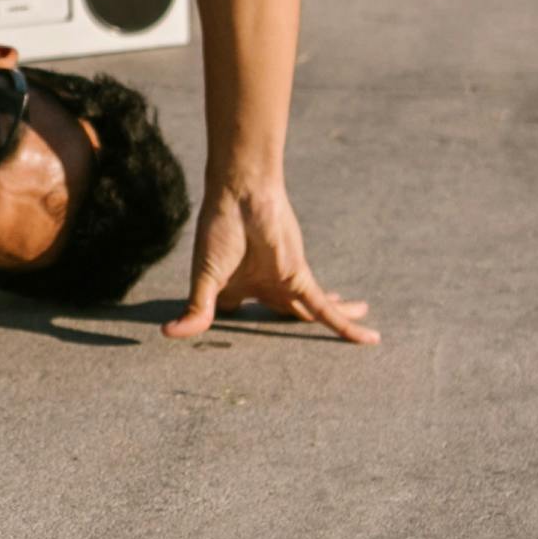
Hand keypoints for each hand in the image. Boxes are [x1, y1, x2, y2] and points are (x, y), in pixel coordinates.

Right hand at [165, 173, 378, 345]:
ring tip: (363, 332)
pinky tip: (368, 338)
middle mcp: (263, 287)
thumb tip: (169, 333)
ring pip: (311, 314)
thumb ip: (196, 308)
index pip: (241, 314)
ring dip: (337, 321)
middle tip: (317, 343)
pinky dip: (345, 326)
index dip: (244, 328)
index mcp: (236, 288)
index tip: (246, 340)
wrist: (241, 195)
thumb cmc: (217, 230)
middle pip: (284, 316)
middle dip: (297, 325)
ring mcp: (284, 284)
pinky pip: (325, 311)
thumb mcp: (204, 276)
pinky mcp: (301, 279)